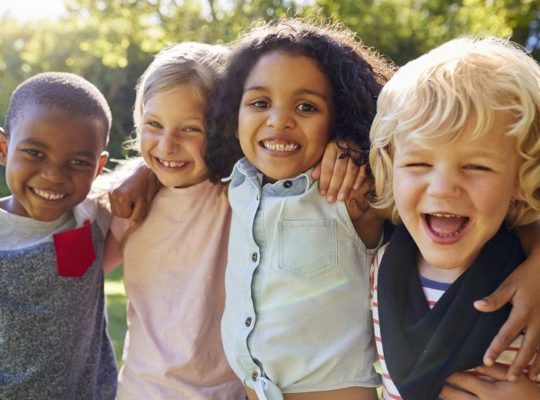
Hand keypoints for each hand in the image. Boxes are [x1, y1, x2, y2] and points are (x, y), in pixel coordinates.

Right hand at [109, 159, 155, 221]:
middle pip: (118, 214)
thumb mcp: (144, 201)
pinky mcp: (110, 190)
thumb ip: (138, 214)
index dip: (134, 212)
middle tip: (136, 201)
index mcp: (121, 197)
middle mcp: (113, 194)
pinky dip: (120, 203)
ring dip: (123, 208)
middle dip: (127, 211)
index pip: (125, 216)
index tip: (139, 202)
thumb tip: (132, 224)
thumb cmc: (145, 186)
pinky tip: (127, 196)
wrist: (141, 171)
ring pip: (115, 210)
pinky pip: (113, 204)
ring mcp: (110, 192)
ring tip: (132, 199)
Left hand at [311, 141, 367, 202]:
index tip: (323, 192)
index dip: (325, 180)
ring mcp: (357, 152)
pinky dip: (360, 179)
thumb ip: (321, 164)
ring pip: (351, 172)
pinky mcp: (367, 156)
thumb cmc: (337, 146)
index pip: (328, 166)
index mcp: (332, 146)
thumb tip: (314, 177)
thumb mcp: (326, 151)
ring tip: (341, 198)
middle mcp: (345, 149)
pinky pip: (364, 169)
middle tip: (331, 199)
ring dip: (346, 186)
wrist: (355, 135)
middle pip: (339, 171)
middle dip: (335, 186)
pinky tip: (355, 189)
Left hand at [440, 364, 539, 399]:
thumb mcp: (512, 377)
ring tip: (438, 394)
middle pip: (456, 398)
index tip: (442, 369)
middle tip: (433, 383)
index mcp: (489, 394)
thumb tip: (474, 363)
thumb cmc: (529, 393)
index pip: (463, 381)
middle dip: (444, 389)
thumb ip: (492, 369)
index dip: (451, 374)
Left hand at [473, 252, 539, 380]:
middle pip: (528, 348)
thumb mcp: (509, 284)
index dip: (496, 348)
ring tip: (530, 378)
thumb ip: (495, 298)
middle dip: (519, 364)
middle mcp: (538, 322)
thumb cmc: (526, 276)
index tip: (487, 361)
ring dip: (537, 364)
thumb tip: (477, 306)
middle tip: (511, 379)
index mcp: (523, 313)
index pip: (507, 335)